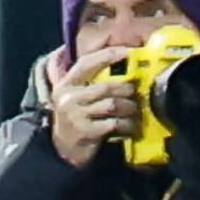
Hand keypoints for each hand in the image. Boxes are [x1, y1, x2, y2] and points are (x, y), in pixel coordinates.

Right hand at [48, 51, 142, 169]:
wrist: (64, 147)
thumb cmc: (78, 117)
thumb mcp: (77, 97)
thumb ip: (92, 82)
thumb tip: (123, 64)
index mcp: (66, 85)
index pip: (85, 64)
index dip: (107, 56)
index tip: (127, 51)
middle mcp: (68, 98)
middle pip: (106, 87)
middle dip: (126, 89)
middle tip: (136, 93)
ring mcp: (75, 115)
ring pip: (113, 105)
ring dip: (129, 108)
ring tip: (134, 110)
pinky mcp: (85, 131)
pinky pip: (115, 123)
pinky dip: (127, 124)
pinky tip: (130, 126)